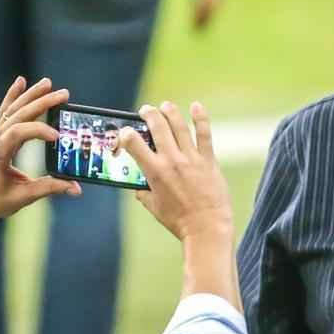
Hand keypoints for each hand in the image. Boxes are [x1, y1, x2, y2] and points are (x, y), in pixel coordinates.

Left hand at [0, 76, 80, 221]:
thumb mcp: (22, 197)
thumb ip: (49, 188)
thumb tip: (76, 188)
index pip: (18, 133)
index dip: (37, 130)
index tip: (57, 136)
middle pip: (18, 114)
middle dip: (42, 103)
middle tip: (63, 94)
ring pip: (12, 109)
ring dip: (31, 95)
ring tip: (48, 83)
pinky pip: (4, 111)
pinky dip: (12, 96)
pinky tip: (21, 81)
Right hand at [123, 101, 239, 308]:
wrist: (206, 227)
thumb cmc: (179, 221)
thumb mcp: (154, 208)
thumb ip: (144, 194)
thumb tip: (138, 187)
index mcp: (154, 171)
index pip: (133, 143)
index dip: (125, 133)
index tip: (124, 131)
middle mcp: (172, 160)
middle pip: (157, 126)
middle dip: (149, 114)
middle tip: (146, 110)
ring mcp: (191, 158)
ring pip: (179, 126)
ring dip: (170, 112)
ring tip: (165, 106)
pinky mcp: (208, 160)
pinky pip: (204, 134)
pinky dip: (200, 118)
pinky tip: (196, 106)